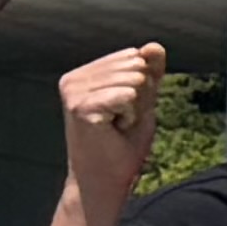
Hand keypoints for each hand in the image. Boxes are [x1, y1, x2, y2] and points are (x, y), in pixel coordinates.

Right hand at [55, 42, 165, 217]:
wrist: (106, 180)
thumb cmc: (122, 145)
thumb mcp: (143, 102)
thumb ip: (150, 73)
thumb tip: (153, 45)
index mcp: (84, 74)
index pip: (135, 58)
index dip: (143, 89)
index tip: (124, 112)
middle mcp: (73, 79)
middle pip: (136, 67)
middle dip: (141, 98)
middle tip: (120, 122)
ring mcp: (73, 92)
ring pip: (135, 80)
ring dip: (136, 109)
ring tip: (116, 127)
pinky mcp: (79, 106)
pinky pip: (128, 95)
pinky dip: (131, 116)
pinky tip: (114, 130)